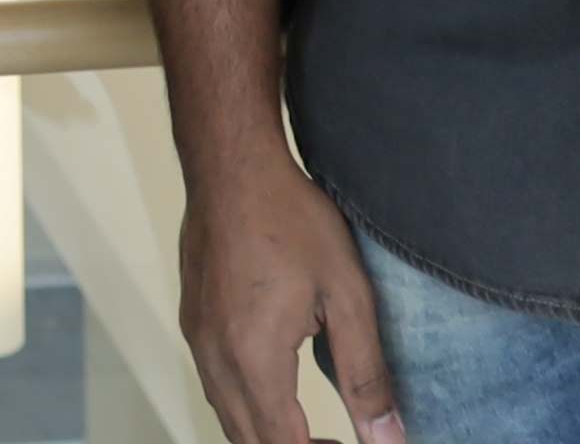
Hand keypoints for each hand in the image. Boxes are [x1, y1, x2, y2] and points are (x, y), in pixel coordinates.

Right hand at [177, 153, 402, 443]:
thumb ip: (367, 374)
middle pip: (247, 441)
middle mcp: (215, 357)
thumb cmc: (291, 219)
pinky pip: (214, 385)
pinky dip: (244, 406)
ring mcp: (196, 338)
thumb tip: (388, 437)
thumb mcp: (347, 294)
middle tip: (340, 441)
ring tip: (313, 430)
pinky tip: (274, 389)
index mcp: (254, 358)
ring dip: (267, 434)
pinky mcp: (191, 320)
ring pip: (226, 417)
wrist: (231, 163)